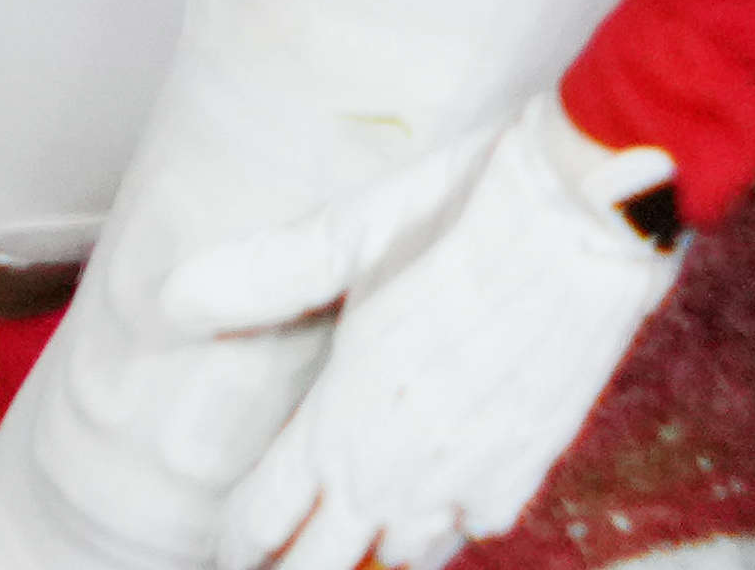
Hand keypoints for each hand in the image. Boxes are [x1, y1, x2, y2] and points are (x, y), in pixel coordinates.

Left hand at [175, 97, 684, 569]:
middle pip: (329, 564)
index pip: (268, 520)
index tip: (224, 549)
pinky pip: (472, 527)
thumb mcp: (345, 240)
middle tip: (268, 561)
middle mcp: (402, 471)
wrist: (585, 225)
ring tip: (342, 547)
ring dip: (369, 554)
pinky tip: (428, 515)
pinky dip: (442, 529)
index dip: (239, 543)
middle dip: (293, 567)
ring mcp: (472, 479)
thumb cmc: (457, 219)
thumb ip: (259, 281)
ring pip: (405, 556)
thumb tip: (170, 298)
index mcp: (342, 423)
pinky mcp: (529, 468)